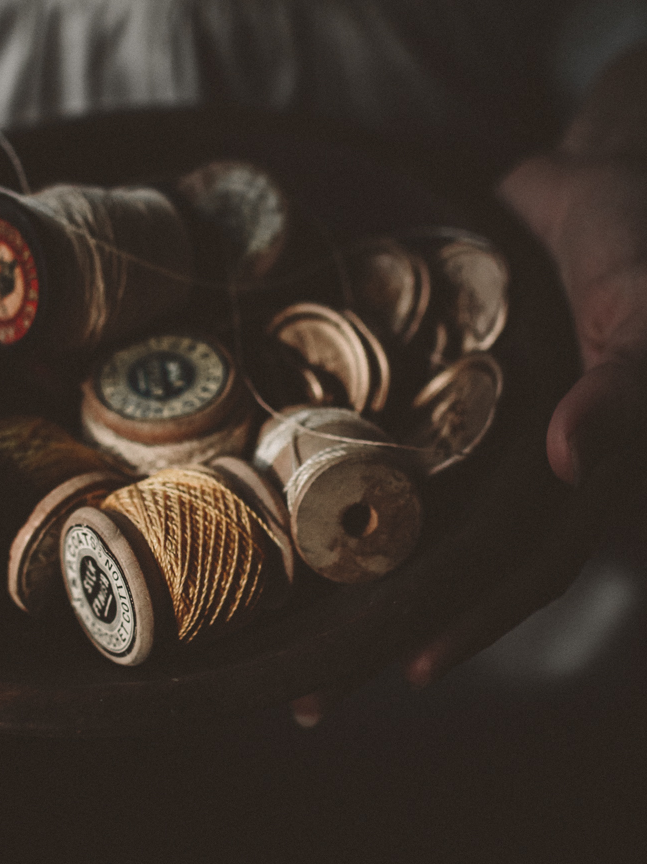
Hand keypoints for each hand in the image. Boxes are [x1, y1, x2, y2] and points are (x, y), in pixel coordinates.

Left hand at [293, 46, 646, 722]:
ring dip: (336, 570)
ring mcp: (462, 431)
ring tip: (263, 627)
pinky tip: (255, 501)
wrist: (600, 171)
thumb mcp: (643, 312)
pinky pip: (369, 440)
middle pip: (441, 566)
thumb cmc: (642, 240)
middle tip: (301, 692)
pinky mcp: (421, 385)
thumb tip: (570, 462)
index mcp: (568, 475)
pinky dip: (324, 476)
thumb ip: (620, 390)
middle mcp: (511, 468)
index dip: (473, 622)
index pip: (523, 571)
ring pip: (394, 517)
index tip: (407, 669)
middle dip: (378, 630)